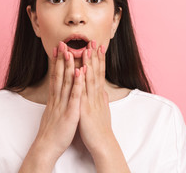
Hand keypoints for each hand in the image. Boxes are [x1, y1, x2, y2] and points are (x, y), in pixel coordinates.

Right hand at [20, 41, 83, 171]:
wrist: (47, 146)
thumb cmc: (53, 130)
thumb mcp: (54, 112)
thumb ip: (57, 102)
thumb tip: (57, 95)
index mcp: (55, 98)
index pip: (56, 76)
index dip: (57, 62)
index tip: (58, 50)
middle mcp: (58, 98)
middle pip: (59, 75)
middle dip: (61, 59)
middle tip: (62, 43)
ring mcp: (63, 104)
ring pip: (66, 82)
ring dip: (69, 66)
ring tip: (70, 52)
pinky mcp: (70, 112)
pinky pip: (74, 96)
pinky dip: (77, 83)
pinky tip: (80, 72)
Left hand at [79, 41, 111, 155]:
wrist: (102, 143)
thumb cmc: (101, 128)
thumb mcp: (102, 111)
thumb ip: (102, 99)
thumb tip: (103, 91)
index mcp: (98, 95)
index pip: (99, 74)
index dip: (99, 60)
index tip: (98, 47)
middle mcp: (96, 96)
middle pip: (96, 72)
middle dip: (95, 57)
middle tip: (93, 41)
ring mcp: (91, 101)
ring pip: (90, 79)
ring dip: (89, 63)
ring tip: (87, 49)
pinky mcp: (85, 109)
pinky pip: (83, 92)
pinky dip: (82, 80)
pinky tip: (82, 70)